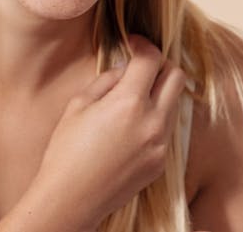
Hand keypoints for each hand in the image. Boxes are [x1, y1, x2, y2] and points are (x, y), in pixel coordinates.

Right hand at [28, 34, 187, 230]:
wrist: (71, 199)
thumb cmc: (66, 151)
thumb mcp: (78, 105)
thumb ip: (107, 81)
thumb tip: (124, 71)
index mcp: (128, 103)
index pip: (151, 59)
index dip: (143, 44)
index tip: (133, 43)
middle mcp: (152, 122)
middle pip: (177, 76)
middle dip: (160, 65)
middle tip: (140, 66)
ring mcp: (160, 145)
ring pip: (174, 103)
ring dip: (159, 92)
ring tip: (132, 97)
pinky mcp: (159, 162)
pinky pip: (166, 129)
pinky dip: (154, 118)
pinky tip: (130, 125)